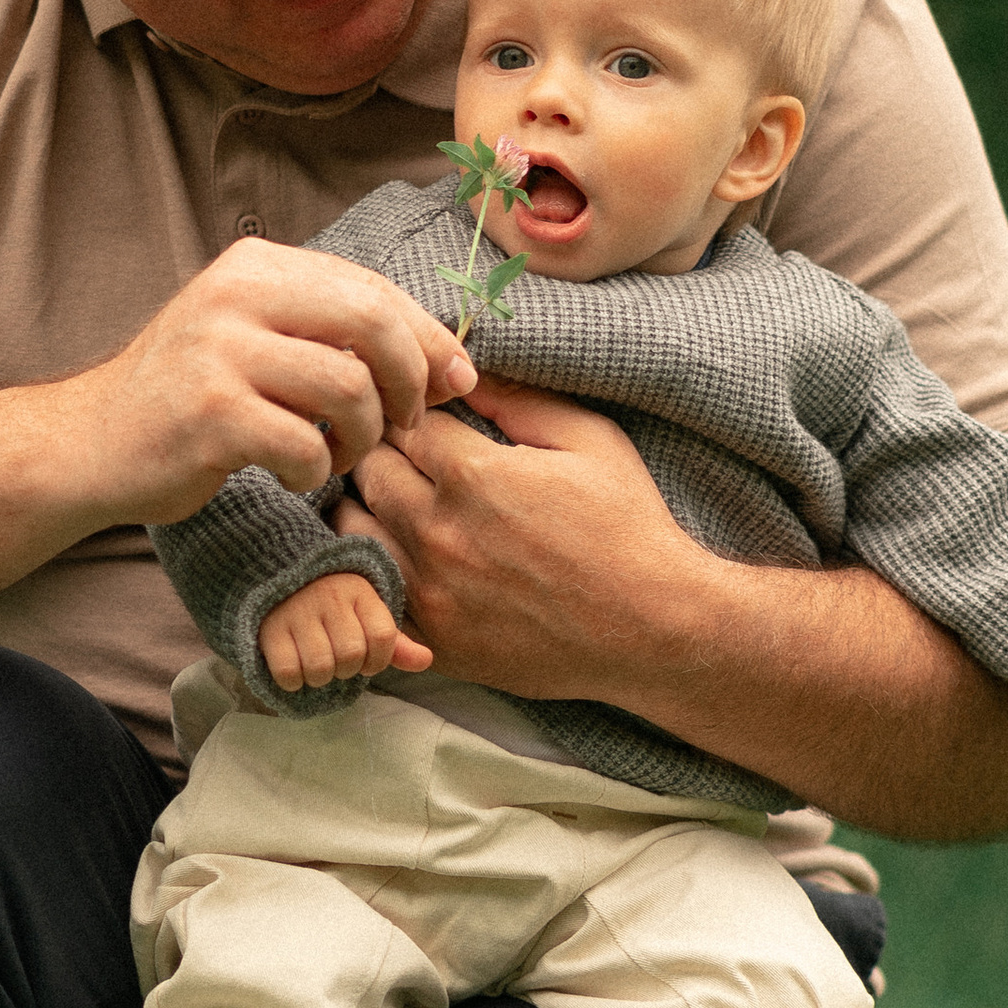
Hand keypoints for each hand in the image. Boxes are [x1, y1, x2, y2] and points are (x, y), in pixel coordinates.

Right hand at [73, 248, 479, 527]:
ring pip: (348, 387)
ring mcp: (219, 351)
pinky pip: (305, 444)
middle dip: (409, 380)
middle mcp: (235, 294)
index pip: (371, 288)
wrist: (91, 443)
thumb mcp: (251, 336)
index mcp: (255, 265)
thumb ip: (330, 332)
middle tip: (405, 423)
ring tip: (337, 454)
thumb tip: (448, 360)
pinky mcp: (210, 413)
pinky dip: (315, 470)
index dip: (427, 337)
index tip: (453, 381)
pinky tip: (292, 474)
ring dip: (362, 436)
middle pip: (372, 322)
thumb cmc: (188, 398)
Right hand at [256, 571, 435, 692]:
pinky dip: (293, 682)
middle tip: (337, 661)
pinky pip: (288, 671)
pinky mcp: (270, 629)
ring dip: (320, 678)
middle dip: (347, 670)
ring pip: (320, 667)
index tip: (367, 662)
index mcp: (360, 591)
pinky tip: (295, 671)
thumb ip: (395, 642)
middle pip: (351, 656)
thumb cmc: (333, 605)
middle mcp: (329, 597)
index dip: (378, 660)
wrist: (280, 574)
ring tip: (316, 666)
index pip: (384, 637)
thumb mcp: (367, 614)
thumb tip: (427, 661)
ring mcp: (298, 612)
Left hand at [348, 377, 703, 698]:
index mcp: (472, 473)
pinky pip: (371, 592)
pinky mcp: (431, 637)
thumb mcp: (589, 439)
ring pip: (353, 530)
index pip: (402, 422)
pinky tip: (403, 557)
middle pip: (368, 470)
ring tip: (398, 504)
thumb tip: (463, 370)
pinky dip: (374, 569)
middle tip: (407, 456)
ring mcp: (429, 589)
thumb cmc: (628, 527)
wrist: (654, 627)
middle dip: (383, 454)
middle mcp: (437, 531)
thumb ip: (518, 398)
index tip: (426, 419)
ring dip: (368, 509)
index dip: (412, 414)